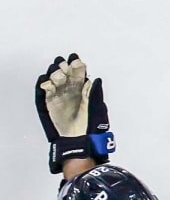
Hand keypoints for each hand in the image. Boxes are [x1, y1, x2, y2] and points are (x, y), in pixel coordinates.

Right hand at [35, 55, 113, 172]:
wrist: (78, 138)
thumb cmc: (91, 124)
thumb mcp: (96, 107)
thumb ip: (93, 93)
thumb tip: (95, 79)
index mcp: (83, 88)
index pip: (79, 73)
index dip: (77, 66)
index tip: (76, 61)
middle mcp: (70, 89)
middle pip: (65, 73)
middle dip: (64, 67)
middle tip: (64, 66)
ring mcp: (59, 95)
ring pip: (54, 78)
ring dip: (55, 74)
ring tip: (58, 76)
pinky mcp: (49, 102)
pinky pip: (45, 89)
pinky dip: (44, 84)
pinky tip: (47, 83)